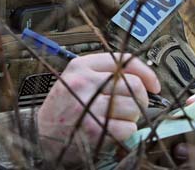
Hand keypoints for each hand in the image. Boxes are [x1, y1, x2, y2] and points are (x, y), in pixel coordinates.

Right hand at [37, 53, 159, 164]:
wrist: (39, 135)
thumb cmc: (62, 108)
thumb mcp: (76, 80)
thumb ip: (103, 74)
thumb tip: (142, 78)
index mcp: (81, 66)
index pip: (124, 60)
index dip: (146, 72)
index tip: (154, 85)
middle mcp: (84, 82)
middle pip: (134, 85)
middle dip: (140, 99)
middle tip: (132, 107)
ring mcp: (89, 106)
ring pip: (134, 107)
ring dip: (131, 117)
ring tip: (116, 119)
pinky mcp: (94, 129)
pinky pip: (128, 128)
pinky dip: (126, 132)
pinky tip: (112, 131)